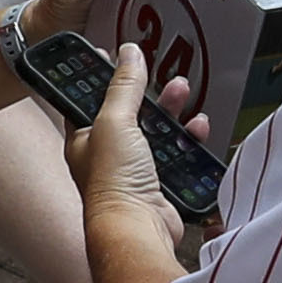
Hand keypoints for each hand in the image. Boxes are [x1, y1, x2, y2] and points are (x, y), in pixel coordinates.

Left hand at [67, 44, 179, 270]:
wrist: (137, 229)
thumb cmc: (113, 182)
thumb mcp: (114, 121)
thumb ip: (124, 86)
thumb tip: (128, 53)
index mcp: (84, 138)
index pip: (89, 99)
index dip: (102, 77)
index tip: (115, 56)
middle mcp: (107, 155)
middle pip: (131, 113)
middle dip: (150, 93)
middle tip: (164, 76)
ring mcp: (135, 171)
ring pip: (157, 132)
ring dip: (174, 113)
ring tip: (185, 95)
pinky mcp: (160, 185)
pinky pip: (178, 156)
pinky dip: (189, 141)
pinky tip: (197, 129)